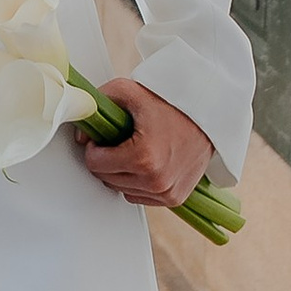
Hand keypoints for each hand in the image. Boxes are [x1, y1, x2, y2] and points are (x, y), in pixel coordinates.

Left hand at [76, 78, 212, 211]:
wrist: (208, 113)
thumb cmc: (171, 102)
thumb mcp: (129, 91)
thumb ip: (96, 105)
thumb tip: (82, 135)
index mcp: (143, 158)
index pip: (95, 164)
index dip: (94, 148)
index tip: (104, 138)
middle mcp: (156, 181)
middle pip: (106, 179)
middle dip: (107, 160)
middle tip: (120, 141)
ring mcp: (167, 193)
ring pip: (121, 189)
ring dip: (121, 172)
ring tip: (135, 149)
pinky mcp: (175, 198)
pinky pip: (139, 196)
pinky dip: (137, 182)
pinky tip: (146, 162)